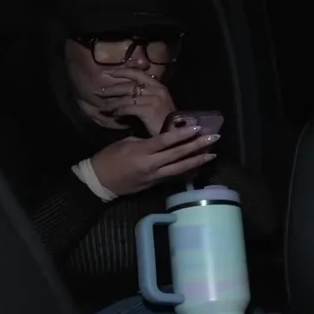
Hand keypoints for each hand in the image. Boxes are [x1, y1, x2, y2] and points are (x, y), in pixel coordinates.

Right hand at [90, 123, 219, 196]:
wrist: (99, 182)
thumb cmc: (109, 158)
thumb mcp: (125, 143)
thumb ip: (146, 141)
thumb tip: (162, 139)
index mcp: (141, 151)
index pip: (166, 140)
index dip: (182, 134)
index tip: (197, 128)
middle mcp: (151, 165)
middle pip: (178, 154)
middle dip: (197, 146)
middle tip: (214, 138)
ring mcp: (155, 176)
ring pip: (180, 168)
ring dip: (198, 161)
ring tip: (213, 154)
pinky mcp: (155, 184)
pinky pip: (174, 176)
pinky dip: (187, 170)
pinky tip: (198, 165)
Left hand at [96, 68, 176, 134]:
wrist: (176, 134)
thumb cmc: (167, 121)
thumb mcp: (159, 103)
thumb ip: (147, 94)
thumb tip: (130, 92)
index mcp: (159, 86)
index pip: (137, 73)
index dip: (122, 72)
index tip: (109, 73)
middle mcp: (156, 90)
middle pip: (129, 85)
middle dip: (112, 88)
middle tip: (99, 92)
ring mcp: (153, 99)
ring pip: (126, 97)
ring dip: (112, 102)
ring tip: (103, 107)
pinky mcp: (148, 110)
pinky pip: (128, 108)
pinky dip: (119, 111)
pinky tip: (114, 115)